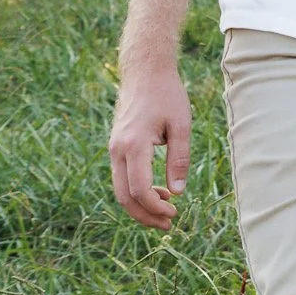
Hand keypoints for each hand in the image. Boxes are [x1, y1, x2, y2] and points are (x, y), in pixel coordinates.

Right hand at [109, 59, 191, 227]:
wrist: (144, 72)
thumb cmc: (167, 95)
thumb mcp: (181, 125)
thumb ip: (179, 159)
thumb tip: (177, 192)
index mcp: (134, 145)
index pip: (139, 189)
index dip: (155, 208)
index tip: (174, 212)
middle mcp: (118, 149)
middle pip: (124, 196)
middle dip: (145, 215)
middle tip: (169, 222)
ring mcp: (113, 148)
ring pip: (120, 189)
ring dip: (140, 205)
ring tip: (166, 209)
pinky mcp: (116, 146)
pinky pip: (121, 177)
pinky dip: (136, 191)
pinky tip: (158, 191)